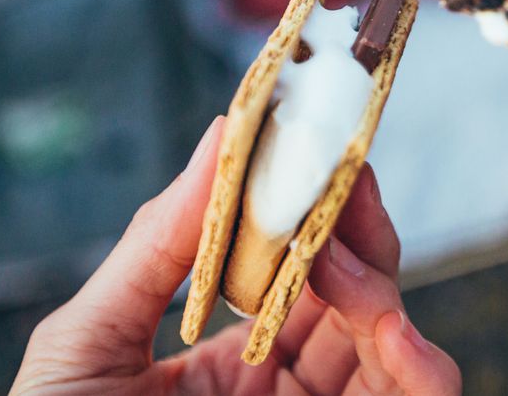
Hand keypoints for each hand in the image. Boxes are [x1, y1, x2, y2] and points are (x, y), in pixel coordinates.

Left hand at [11, 117, 460, 394]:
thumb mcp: (87, 346)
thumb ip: (159, 245)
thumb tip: (220, 136)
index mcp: (226, 354)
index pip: (293, 267)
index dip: (314, 205)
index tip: (320, 145)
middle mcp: (286, 384)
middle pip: (357, 292)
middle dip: (359, 232)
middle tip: (350, 184)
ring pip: (396, 344)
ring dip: (387, 294)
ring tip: (355, 273)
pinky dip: (420, 363)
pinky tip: (396, 333)